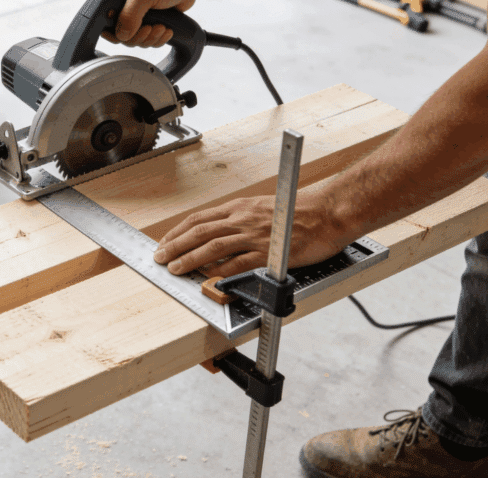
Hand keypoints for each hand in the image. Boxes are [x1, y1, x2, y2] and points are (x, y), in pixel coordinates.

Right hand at [91, 0, 196, 47]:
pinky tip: (165, 29)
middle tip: (150, 28)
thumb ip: (130, 16)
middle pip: (115, 33)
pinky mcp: (141, 19)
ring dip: (148, 38)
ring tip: (161, 27)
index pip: (97, 18)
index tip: (130, 28)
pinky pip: (142, 38)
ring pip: (130, 38)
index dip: (112, 29)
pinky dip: (154, 38)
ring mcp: (128, 11)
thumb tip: (123, 36)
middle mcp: (114, 1)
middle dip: (136, 36)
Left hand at [152, 194, 348, 277]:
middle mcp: (242, 219)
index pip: (199, 219)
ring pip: (213, 246)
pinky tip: (207, 278)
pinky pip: (239, 263)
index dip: (178, 232)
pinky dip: (221, 271)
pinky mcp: (268, 251)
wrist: (328, 213)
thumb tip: (222, 233)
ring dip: (190, 258)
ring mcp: (254, 235)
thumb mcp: (262, 208)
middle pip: (199, 231)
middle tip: (159, 258)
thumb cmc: (299, 212)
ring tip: (174, 269)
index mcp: (239, 208)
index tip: (164, 243)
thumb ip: (241, 220)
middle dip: (175, 245)